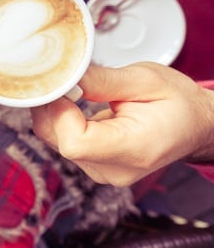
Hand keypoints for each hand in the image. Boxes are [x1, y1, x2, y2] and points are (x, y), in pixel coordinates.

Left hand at [30, 62, 213, 186]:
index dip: (60, 112)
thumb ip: (102, 80)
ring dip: (54, 112)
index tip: (65, 86)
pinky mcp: (93, 165)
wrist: (194, 123)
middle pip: (59, 141)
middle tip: (63, 80)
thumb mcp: (146, 79)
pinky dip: (60, 119)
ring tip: (73, 89)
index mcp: (135, 150)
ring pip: (54, 141)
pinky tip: (72, 103)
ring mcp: (102, 171)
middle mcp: (115, 169)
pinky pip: (60, 141)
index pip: (75, 143)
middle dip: (53, 107)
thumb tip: (65, 76)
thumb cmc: (178, 102)